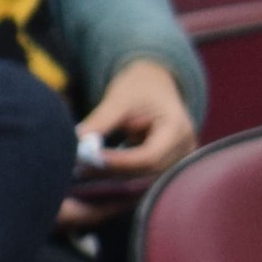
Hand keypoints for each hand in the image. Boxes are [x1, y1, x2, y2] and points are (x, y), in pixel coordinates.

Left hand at [60, 57, 197, 227]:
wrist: (156, 84)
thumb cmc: (139, 87)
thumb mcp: (119, 98)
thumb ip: (101, 120)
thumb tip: (77, 140)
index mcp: (177, 129)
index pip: (149, 156)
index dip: (120, 161)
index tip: (90, 157)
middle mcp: (184, 148)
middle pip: (146, 170)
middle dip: (111, 170)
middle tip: (78, 167)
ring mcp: (178, 159)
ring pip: (143, 177)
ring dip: (112, 175)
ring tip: (81, 169)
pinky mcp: (168, 164)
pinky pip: (142, 175)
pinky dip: (119, 173)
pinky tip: (93, 170)